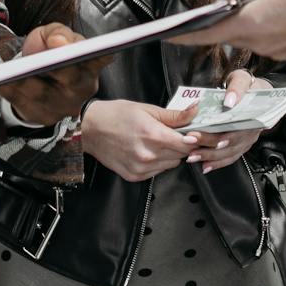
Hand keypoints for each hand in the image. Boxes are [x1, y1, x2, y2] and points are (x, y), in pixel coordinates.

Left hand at [0, 23, 109, 125]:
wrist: (38, 73)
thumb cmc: (51, 50)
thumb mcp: (55, 33)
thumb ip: (59, 32)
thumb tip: (59, 42)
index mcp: (90, 65)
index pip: (98, 59)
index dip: (94, 55)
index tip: (72, 46)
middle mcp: (81, 89)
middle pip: (69, 78)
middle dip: (55, 68)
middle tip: (39, 60)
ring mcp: (63, 106)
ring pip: (43, 93)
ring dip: (25, 82)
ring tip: (9, 72)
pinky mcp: (42, 115)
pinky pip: (24, 104)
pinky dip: (11, 92)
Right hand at [80, 98, 203, 181]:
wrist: (90, 129)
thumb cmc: (116, 115)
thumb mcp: (147, 109)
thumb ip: (174, 115)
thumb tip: (195, 111)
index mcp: (153, 135)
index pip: (187, 144)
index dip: (194, 138)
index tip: (194, 133)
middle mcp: (148, 155)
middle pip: (181, 155)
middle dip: (181, 145)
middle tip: (173, 134)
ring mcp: (141, 168)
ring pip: (171, 165)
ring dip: (170, 155)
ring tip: (156, 141)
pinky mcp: (134, 176)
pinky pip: (157, 171)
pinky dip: (157, 162)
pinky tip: (146, 151)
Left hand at [178, 0, 285, 59]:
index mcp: (251, 24)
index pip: (207, 33)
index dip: (184, 34)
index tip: (165, 34)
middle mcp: (259, 43)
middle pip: (228, 30)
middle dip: (223, 14)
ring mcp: (274, 50)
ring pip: (248, 31)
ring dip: (248, 15)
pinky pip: (266, 35)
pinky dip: (265, 22)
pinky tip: (282, 6)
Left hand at [186, 69, 272, 174]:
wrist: (259, 93)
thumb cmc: (249, 86)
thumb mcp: (242, 79)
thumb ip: (237, 87)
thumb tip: (229, 101)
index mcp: (253, 115)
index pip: (234, 129)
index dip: (217, 134)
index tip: (198, 134)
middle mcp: (251, 130)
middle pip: (229, 143)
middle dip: (207, 146)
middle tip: (189, 142)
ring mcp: (247, 139)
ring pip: (229, 152)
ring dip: (210, 157)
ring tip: (192, 156)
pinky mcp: (242, 144)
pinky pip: (231, 157)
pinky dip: (217, 163)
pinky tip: (205, 166)